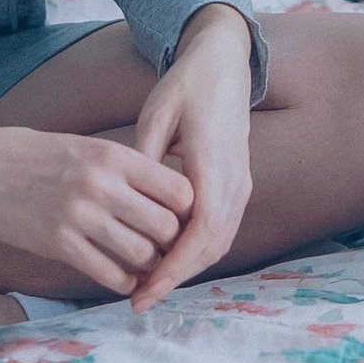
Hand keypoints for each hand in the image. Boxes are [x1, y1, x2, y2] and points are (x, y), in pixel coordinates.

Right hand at [0, 123, 193, 296]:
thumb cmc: (25, 153)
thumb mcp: (80, 145)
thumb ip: (118, 165)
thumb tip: (159, 188)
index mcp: (112, 154)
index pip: (178, 188)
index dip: (185, 209)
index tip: (177, 217)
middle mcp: (102, 184)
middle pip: (166, 226)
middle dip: (172, 242)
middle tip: (168, 249)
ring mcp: (79, 216)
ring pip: (142, 254)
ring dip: (149, 266)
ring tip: (147, 266)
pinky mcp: (56, 244)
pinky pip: (108, 273)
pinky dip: (123, 281)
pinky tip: (122, 278)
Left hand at [127, 5, 256, 309]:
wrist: (225, 62)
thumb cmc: (188, 84)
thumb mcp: (157, 113)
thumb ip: (142, 158)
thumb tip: (122, 202)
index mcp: (214, 161)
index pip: (201, 231)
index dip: (174, 267)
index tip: (144, 289)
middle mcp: (235, 178)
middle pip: (213, 246)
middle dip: (176, 278)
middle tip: (138, 300)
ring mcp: (241, 183)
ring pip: (220, 242)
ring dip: (187, 268)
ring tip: (148, 285)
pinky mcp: (239, 184)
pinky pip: (222, 229)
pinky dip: (197, 251)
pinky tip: (167, 258)